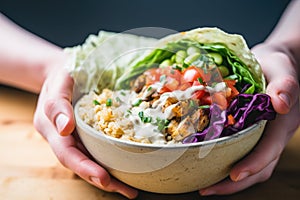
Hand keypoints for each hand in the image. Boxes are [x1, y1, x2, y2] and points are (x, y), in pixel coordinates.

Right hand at [33, 62, 137, 198]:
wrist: (65, 71)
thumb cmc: (62, 74)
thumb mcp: (58, 82)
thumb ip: (57, 104)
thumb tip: (65, 127)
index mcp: (51, 127)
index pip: (67, 153)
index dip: (85, 168)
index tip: (104, 179)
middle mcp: (63, 137)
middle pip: (80, 163)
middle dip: (101, 179)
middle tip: (126, 191)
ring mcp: (75, 136)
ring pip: (90, 160)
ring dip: (109, 176)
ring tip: (130, 189)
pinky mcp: (86, 133)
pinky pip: (97, 149)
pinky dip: (110, 161)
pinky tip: (127, 167)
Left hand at [199, 43, 299, 194]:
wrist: (276, 63)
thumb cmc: (277, 64)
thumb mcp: (282, 69)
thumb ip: (286, 85)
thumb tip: (281, 104)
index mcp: (281, 123)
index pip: (269, 150)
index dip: (253, 165)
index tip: (233, 175)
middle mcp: (273, 134)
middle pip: (259, 166)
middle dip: (235, 183)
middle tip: (206, 189)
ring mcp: (263, 135)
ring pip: (250, 164)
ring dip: (229, 179)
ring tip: (203, 185)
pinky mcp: (253, 132)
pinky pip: (242, 151)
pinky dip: (227, 161)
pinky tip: (208, 162)